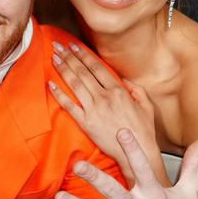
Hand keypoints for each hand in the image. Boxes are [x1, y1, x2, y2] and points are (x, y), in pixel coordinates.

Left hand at [49, 42, 160, 184]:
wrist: (137, 153)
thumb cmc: (143, 131)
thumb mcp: (146, 106)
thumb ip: (136, 89)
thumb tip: (124, 80)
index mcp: (119, 91)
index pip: (96, 67)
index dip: (83, 55)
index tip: (73, 46)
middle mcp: (105, 97)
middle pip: (83, 72)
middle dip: (69, 57)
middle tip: (57, 46)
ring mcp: (94, 110)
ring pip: (75, 85)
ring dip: (63, 69)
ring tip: (53, 58)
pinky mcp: (86, 123)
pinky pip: (70, 106)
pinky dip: (59, 94)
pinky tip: (51, 84)